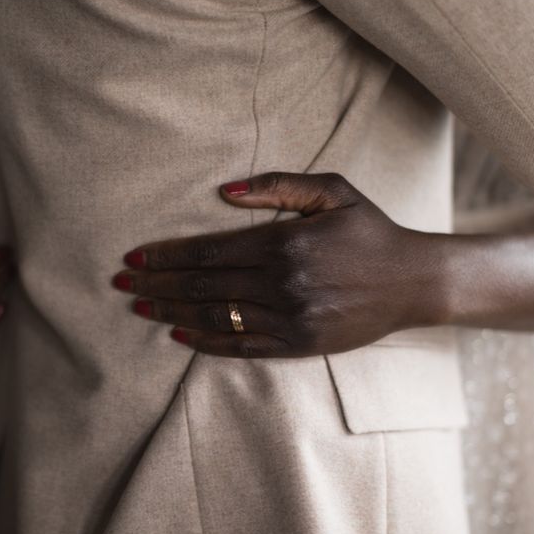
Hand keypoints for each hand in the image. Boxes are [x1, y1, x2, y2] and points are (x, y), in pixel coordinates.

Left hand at [112, 172, 442, 357]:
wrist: (413, 282)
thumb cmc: (370, 230)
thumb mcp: (333, 191)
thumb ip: (277, 185)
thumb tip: (223, 191)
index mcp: (284, 243)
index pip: (207, 252)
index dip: (165, 255)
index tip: (135, 256)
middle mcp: (282, 283)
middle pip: (201, 286)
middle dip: (156, 284)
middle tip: (121, 283)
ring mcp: (290, 318)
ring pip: (214, 318)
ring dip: (170, 313)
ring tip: (139, 307)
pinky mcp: (299, 345)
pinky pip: (241, 348)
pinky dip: (206, 343)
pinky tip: (179, 336)